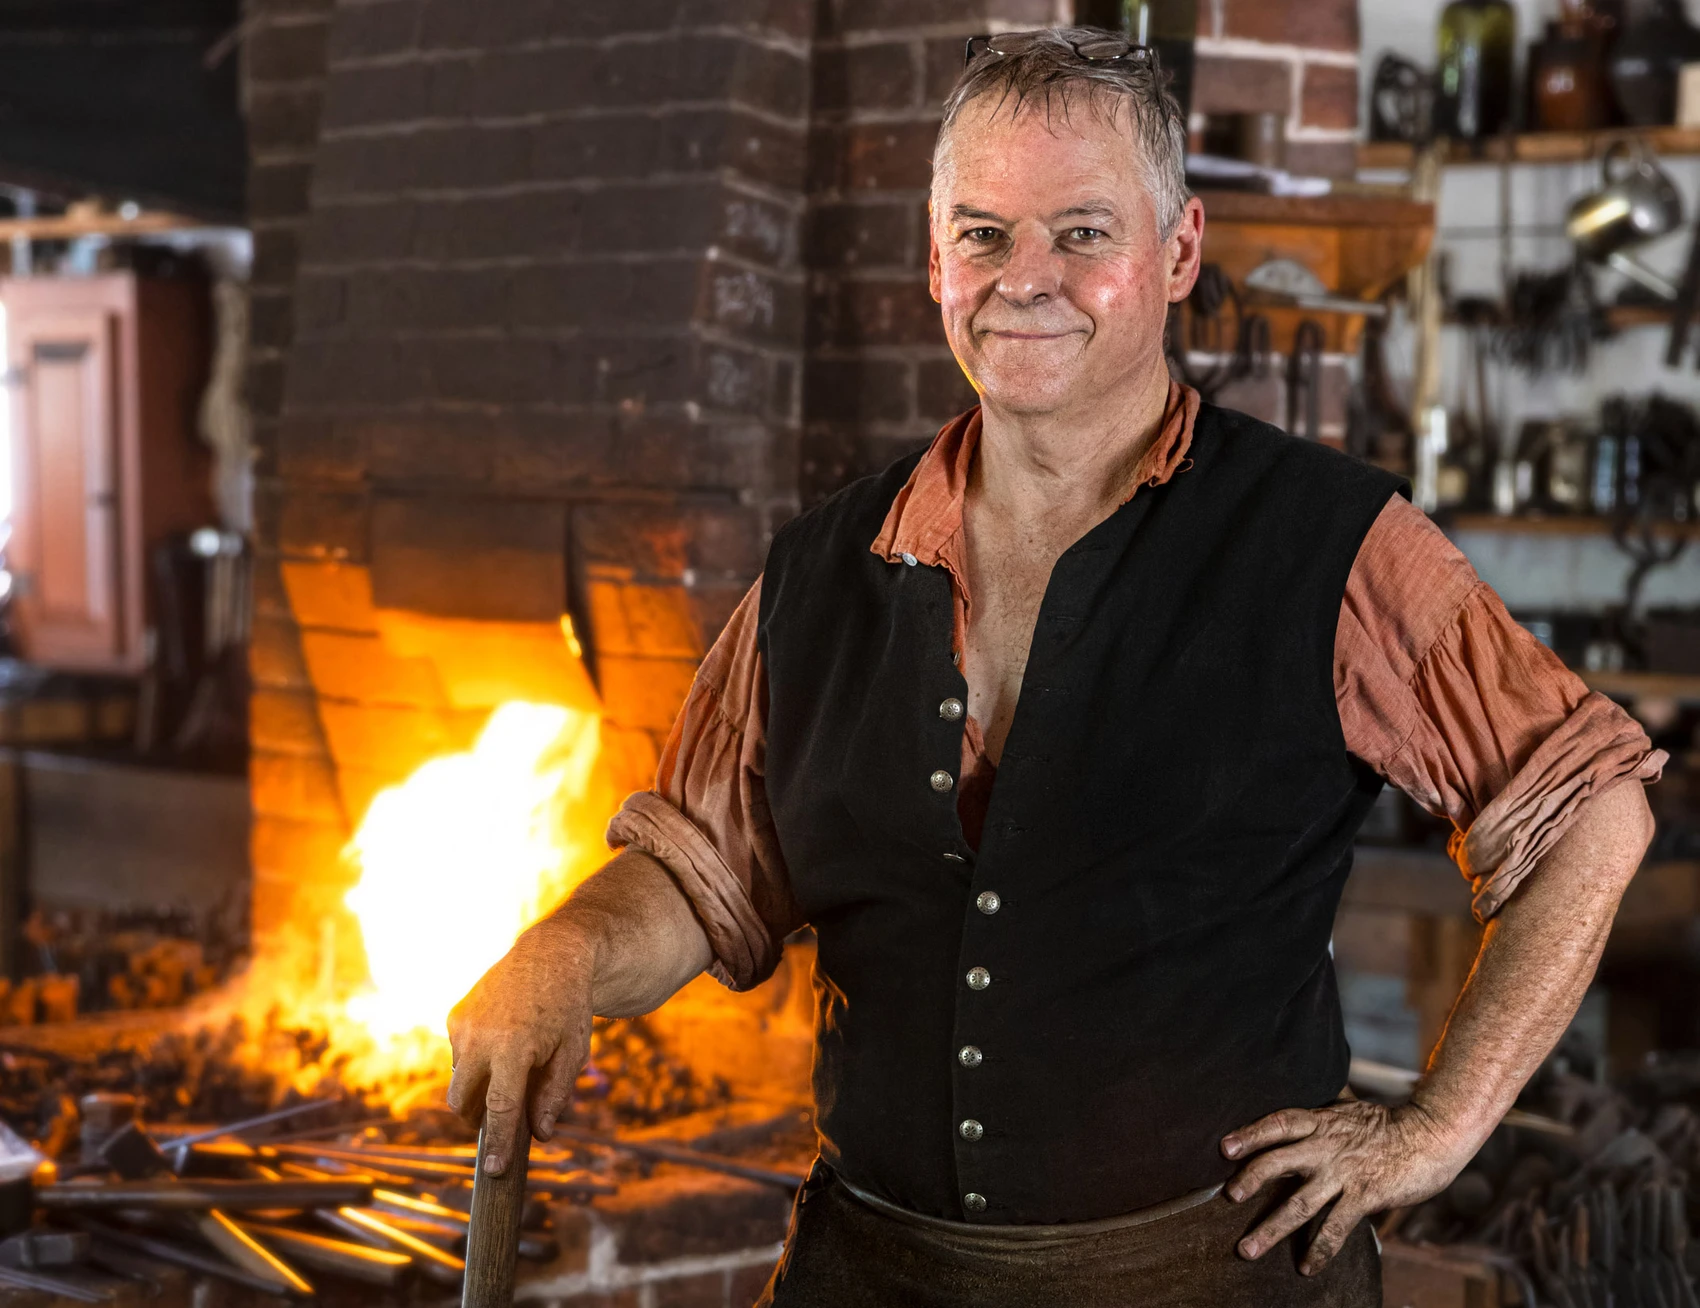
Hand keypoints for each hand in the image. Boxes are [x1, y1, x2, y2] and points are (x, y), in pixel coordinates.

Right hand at [446, 918, 595, 1175]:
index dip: (497, 1143)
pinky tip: (504, 1041)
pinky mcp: (455, 1015)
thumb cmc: (568, 1007)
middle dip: (478, 1118)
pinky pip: (460, 1054)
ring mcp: (463, 1024)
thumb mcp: (573, 1052)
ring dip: (480, 1087)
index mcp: (513, 1047)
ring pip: (460, 1079)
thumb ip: (554, 1095)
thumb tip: (538, 1134)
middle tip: (504, 1119)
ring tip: (514, 1066)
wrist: (551, 954)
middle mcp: (480, 1036)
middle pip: (463, 1102)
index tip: (493, 1171)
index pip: (499, 1109)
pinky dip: (477, 1060)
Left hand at [1220, 1099, 1467, 1274]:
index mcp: (1320, 1122)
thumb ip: (1320, 1122)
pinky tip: (1306, 1267)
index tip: (1224, 1147)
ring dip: (1270, 1228)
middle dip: (1250, 1180)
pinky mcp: (1364, 1195)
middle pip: (1278, 1162)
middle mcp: (1325, 1146)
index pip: (1277, 1123)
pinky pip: (1335, 1227)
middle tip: (1227, 1197)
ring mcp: (1343, 1173)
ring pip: (1299, 1203)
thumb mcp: (1347, 1112)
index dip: (1250, 1134)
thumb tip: (1295, 1123)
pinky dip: (1319, 1249)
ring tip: (1247, 1249)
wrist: (1431, 1133)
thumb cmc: (1388, 1124)